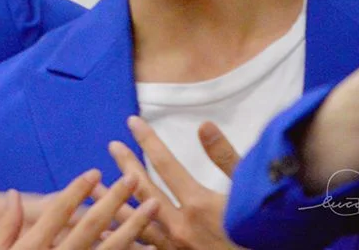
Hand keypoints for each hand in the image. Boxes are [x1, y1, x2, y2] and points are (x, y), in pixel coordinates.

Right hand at [0, 169, 161, 249]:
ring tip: (151, 208)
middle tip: (134, 179)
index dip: (77, 192)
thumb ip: (4, 227)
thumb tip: (14, 195)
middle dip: (113, 202)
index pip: (57, 214)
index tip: (95, 171)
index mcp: (31, 247)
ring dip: (132, 228)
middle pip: (88, 228)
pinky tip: (147, 245)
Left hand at [107, 117, 244, 249]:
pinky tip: (107, 230)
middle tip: (113, 146)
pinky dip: (123, 237)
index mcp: (198, 205)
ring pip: (134, 223)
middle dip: (126, 165)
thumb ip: (226, 158)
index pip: (165, 164)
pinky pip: (141, 247)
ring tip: (94, 186)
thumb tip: (203, 126)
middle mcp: (180, 227)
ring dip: (113, 203)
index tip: (133, 122)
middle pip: (144, 190)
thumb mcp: (251, 191)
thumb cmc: (264, 232)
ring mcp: (175, 248)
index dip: (147, 140)